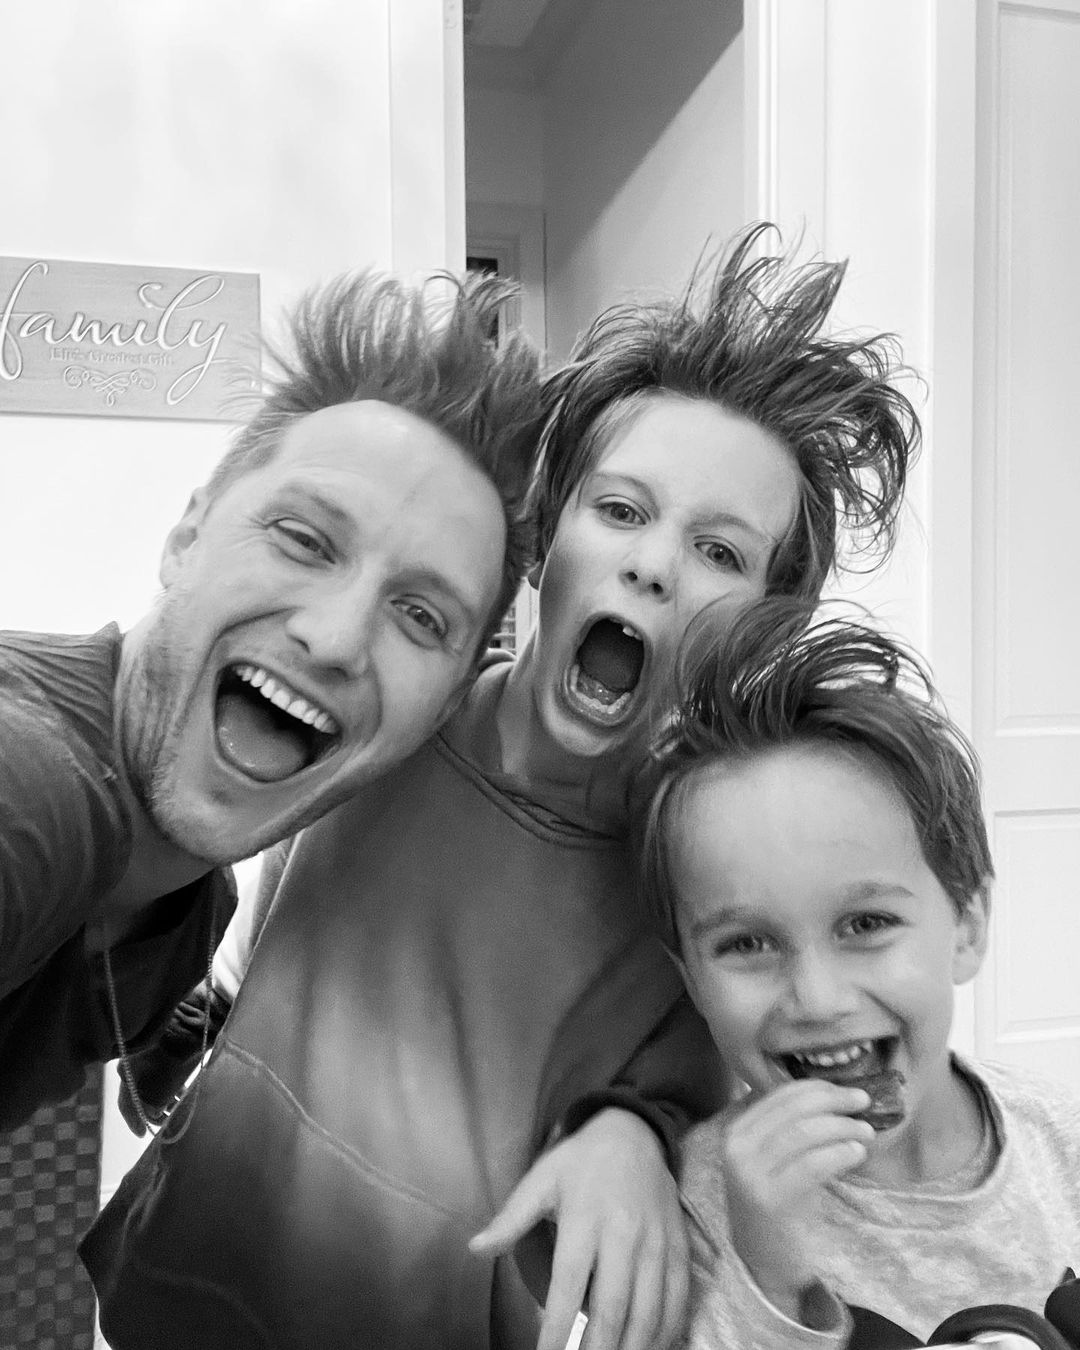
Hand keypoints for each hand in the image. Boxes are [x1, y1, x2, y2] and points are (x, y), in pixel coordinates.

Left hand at [470, 1108, 687, 1349]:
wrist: (635, 1132)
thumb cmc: (581, 1162)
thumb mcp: (541, 1180)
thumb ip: (510, 1218)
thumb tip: (474, 1249)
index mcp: (585, 1219)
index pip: (568, 1287)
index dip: (557, 1331)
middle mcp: (624, 1235)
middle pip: (612, 1308)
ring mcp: (656, 1243)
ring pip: (648, 1311)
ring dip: (631, 1348)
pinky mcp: (678, 1247)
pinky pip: (677, 1299)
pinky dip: (665, 1332)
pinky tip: (649, 1348)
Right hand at [720, 1079, 873, 1318]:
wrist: (762, 1263)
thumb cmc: (776, 1206)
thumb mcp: (772, 1160)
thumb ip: (788, 1128)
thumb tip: (833, 1095)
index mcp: (737, 1131)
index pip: (781, 1094)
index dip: (819, 1087)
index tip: (848, 1092)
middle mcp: (737, 1147)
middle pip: (795, 1108)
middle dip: (835, 1101)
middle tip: (864, 1104)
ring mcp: (750, 1173)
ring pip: (805, 1132)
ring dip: (843, 1127)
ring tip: (865, 1133)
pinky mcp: (771, 1199)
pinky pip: (813, 1164)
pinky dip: (840, 1152)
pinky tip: (856, 1154)